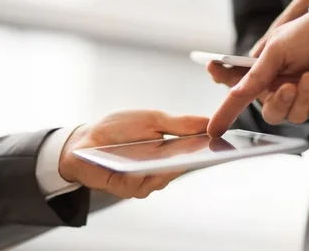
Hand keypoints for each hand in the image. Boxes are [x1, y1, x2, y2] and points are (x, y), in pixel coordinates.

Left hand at [59, 110, 207, 198]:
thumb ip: (179, 123)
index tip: (224, 142)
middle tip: (206, 149)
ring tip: (176, 156)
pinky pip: (142, 185)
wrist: (84, 141)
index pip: (195, 152)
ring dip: (168, 167)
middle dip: (193, 158)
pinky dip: (144, 174)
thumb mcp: (152, 118)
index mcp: (169, 150)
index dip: (210, 148)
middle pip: (182, 167)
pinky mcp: (128, 189)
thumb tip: (208, 121)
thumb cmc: (117, 128)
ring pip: (163, 178)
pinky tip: (146, 164)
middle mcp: (159, 169)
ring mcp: (144, 181)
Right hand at [207, 13, 308, 136]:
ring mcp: (304, 94)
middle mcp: (283, 84)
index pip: (241, 89)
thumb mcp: (276, 50)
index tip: (213, 125)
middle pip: (270, 111)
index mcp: (266, 71)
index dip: (227, 104)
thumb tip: (233, 96)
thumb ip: (254, 76)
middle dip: (278, 102)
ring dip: (302, 97)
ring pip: (293, 115)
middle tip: (288, 87)